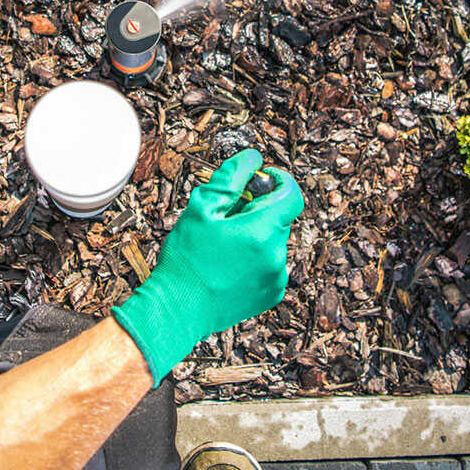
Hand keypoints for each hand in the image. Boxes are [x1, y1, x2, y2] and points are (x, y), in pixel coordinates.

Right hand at [111, 149, 303, 382]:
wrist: (177, 311)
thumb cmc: (186, 260)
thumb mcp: (201, 208)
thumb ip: (232, 177)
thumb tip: (253, 158)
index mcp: (262, 231)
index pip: (291, 193)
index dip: (278, 180)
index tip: (259, 179)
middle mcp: (277, 255)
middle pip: (279, 217)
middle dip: (257, 209)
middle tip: (225, 216)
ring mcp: (276, 278)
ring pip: (273, 240)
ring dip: (255, 234)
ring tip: (222, 245)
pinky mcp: (271, 294)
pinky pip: (270, 264)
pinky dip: (255, 257)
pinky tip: (228, 264)